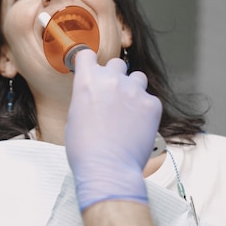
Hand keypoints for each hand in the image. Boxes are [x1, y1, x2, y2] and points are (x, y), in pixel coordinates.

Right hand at [65, 49, 161, 210]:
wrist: (107, 169)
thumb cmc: (85, 149)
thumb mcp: (74, 116)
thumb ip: (86, 97)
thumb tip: (94, 95)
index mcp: (87, 81)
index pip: (87, 55)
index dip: (89, 63)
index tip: (91, 69)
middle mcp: (111, 80)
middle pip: (116, 64)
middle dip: (113, 76)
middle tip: (112, 96)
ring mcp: (134, 91)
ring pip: (137, 78)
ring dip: (132, 89)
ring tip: (127, 110)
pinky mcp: (152, 105)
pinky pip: (149, 99)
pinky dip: (145, 109)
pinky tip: (137, 125)